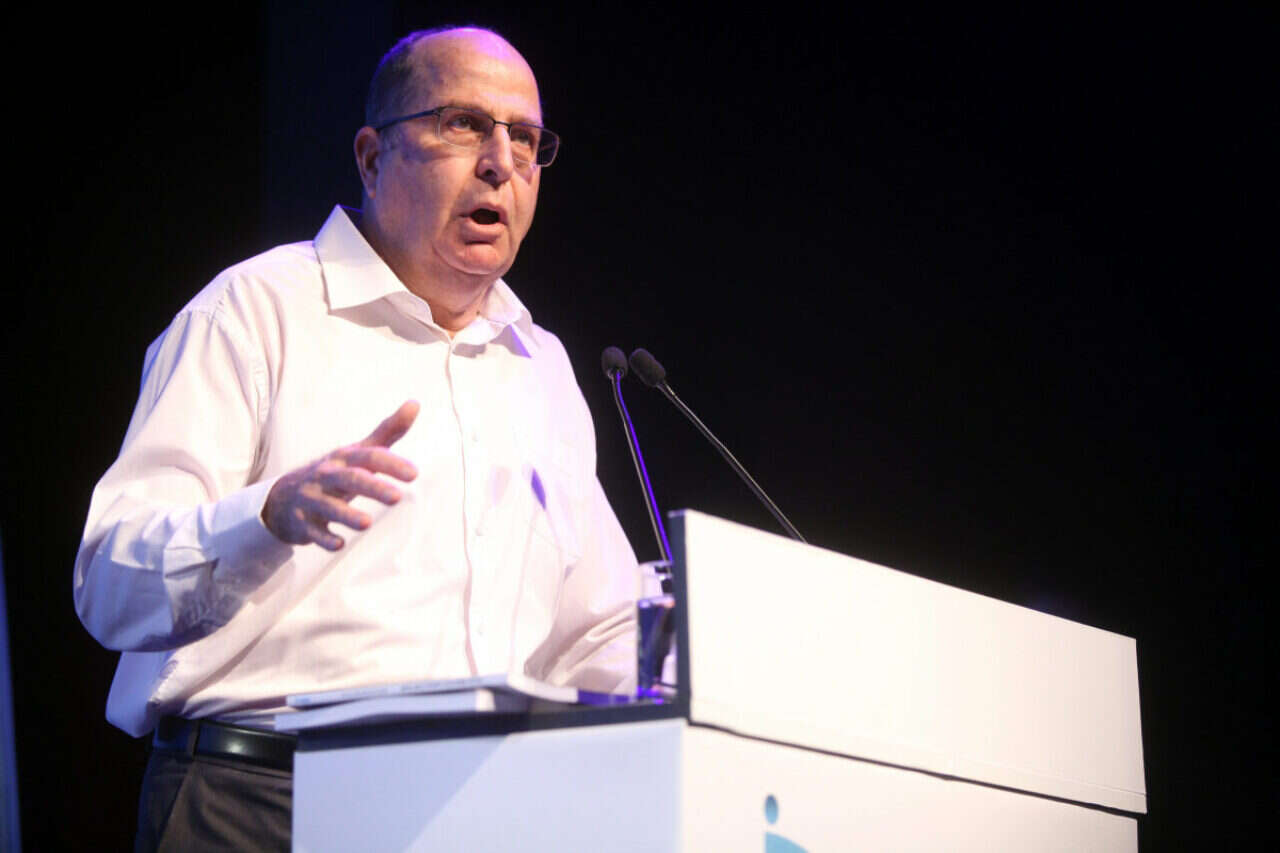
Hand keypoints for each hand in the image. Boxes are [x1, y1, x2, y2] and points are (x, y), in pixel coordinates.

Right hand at [261, 400, 419, 550]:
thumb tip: (416, 403)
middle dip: (373, 487)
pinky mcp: (302, 522)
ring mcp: (311, 499)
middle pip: (350, 479)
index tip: (414, 474)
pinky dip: (323, 538)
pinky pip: (312, 531)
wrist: (284, 497)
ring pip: (329, 506)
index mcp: (344, 459)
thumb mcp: (358, 452)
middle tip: (397, 497)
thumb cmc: (333, 473)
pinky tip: (338, 545)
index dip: (391, 464)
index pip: (369, 457)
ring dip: (347, 514)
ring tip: (367, 523)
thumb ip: (387, 432)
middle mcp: (326, 476)